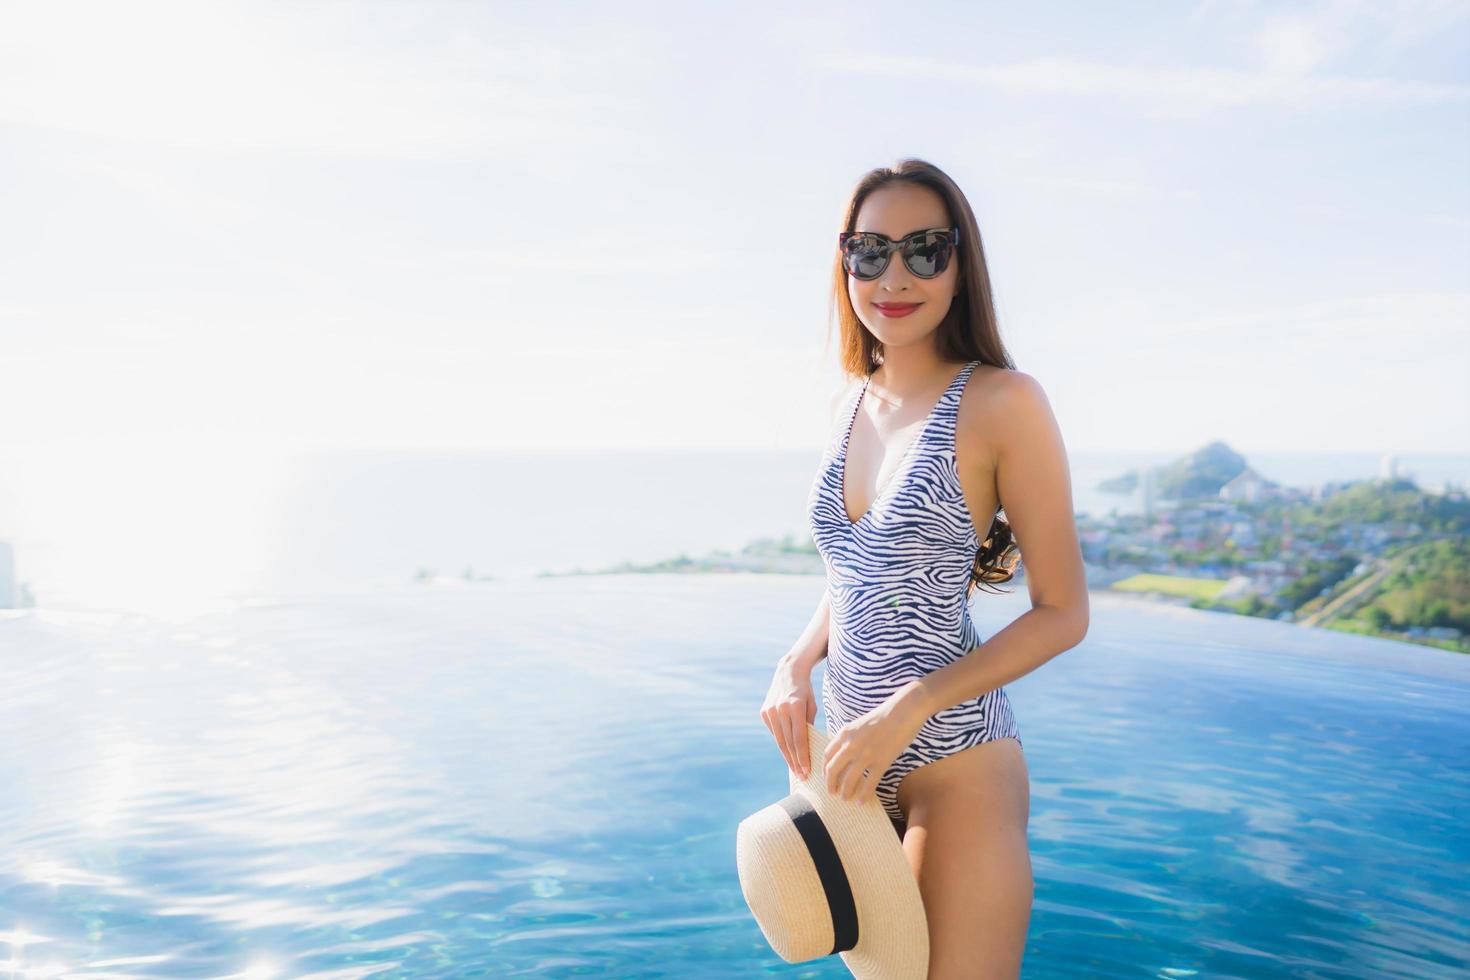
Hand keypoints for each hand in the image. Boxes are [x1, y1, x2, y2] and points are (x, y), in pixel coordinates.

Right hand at [760, 656, 818, 779]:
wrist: (788, 673)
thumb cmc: (805, 691)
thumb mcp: (812, 706)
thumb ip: (808, 726)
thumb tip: (807, 748)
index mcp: (794, 707)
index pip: (799, 738)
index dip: (803, 757)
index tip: (807, 771)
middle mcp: (780, 709)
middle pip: (788, 742)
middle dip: (796, 761)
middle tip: (802, 776)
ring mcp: (770, 711)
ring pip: (780, 740)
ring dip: (788, 756)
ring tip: (796, 770)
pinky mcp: (764, 712)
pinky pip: (775, 732)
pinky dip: (782, 743)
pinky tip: (789, 754)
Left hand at [824, 686, 928, 806]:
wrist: (903, 711)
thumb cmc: (884, 716)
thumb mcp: (859, 724)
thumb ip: (850, 738)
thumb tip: (844, 754)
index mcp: (844, 733)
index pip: (827, 755)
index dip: (824, 770)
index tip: (827, 778)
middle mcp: (851, 745)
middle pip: (833, 770)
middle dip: (830, 784)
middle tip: (832, 793)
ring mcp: (865, 754)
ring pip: (849, 780)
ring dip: (846, 792)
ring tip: (846, 799)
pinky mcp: (881, 762)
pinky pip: (868, 784)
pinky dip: (863, 795)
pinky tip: (862, 802)